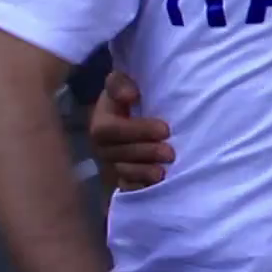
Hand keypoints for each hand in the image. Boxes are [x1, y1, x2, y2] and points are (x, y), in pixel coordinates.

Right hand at [90, 72, 171, 191]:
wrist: (135, 111)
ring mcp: (111, 162)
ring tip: (162, 173)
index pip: (110, 129)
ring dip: (142, 173)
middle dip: (145, 154)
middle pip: (117, 154)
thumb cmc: (130, 95)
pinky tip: (153, 188)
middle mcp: (102, 144)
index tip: (166, 130)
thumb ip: (120, 83)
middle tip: (170, 153)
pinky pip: (126, 186)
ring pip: (121, 172)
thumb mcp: (123, 82)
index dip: (137, 131)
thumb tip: (128, 95)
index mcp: (101, 120)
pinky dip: (138, 188)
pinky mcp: (121, 176)